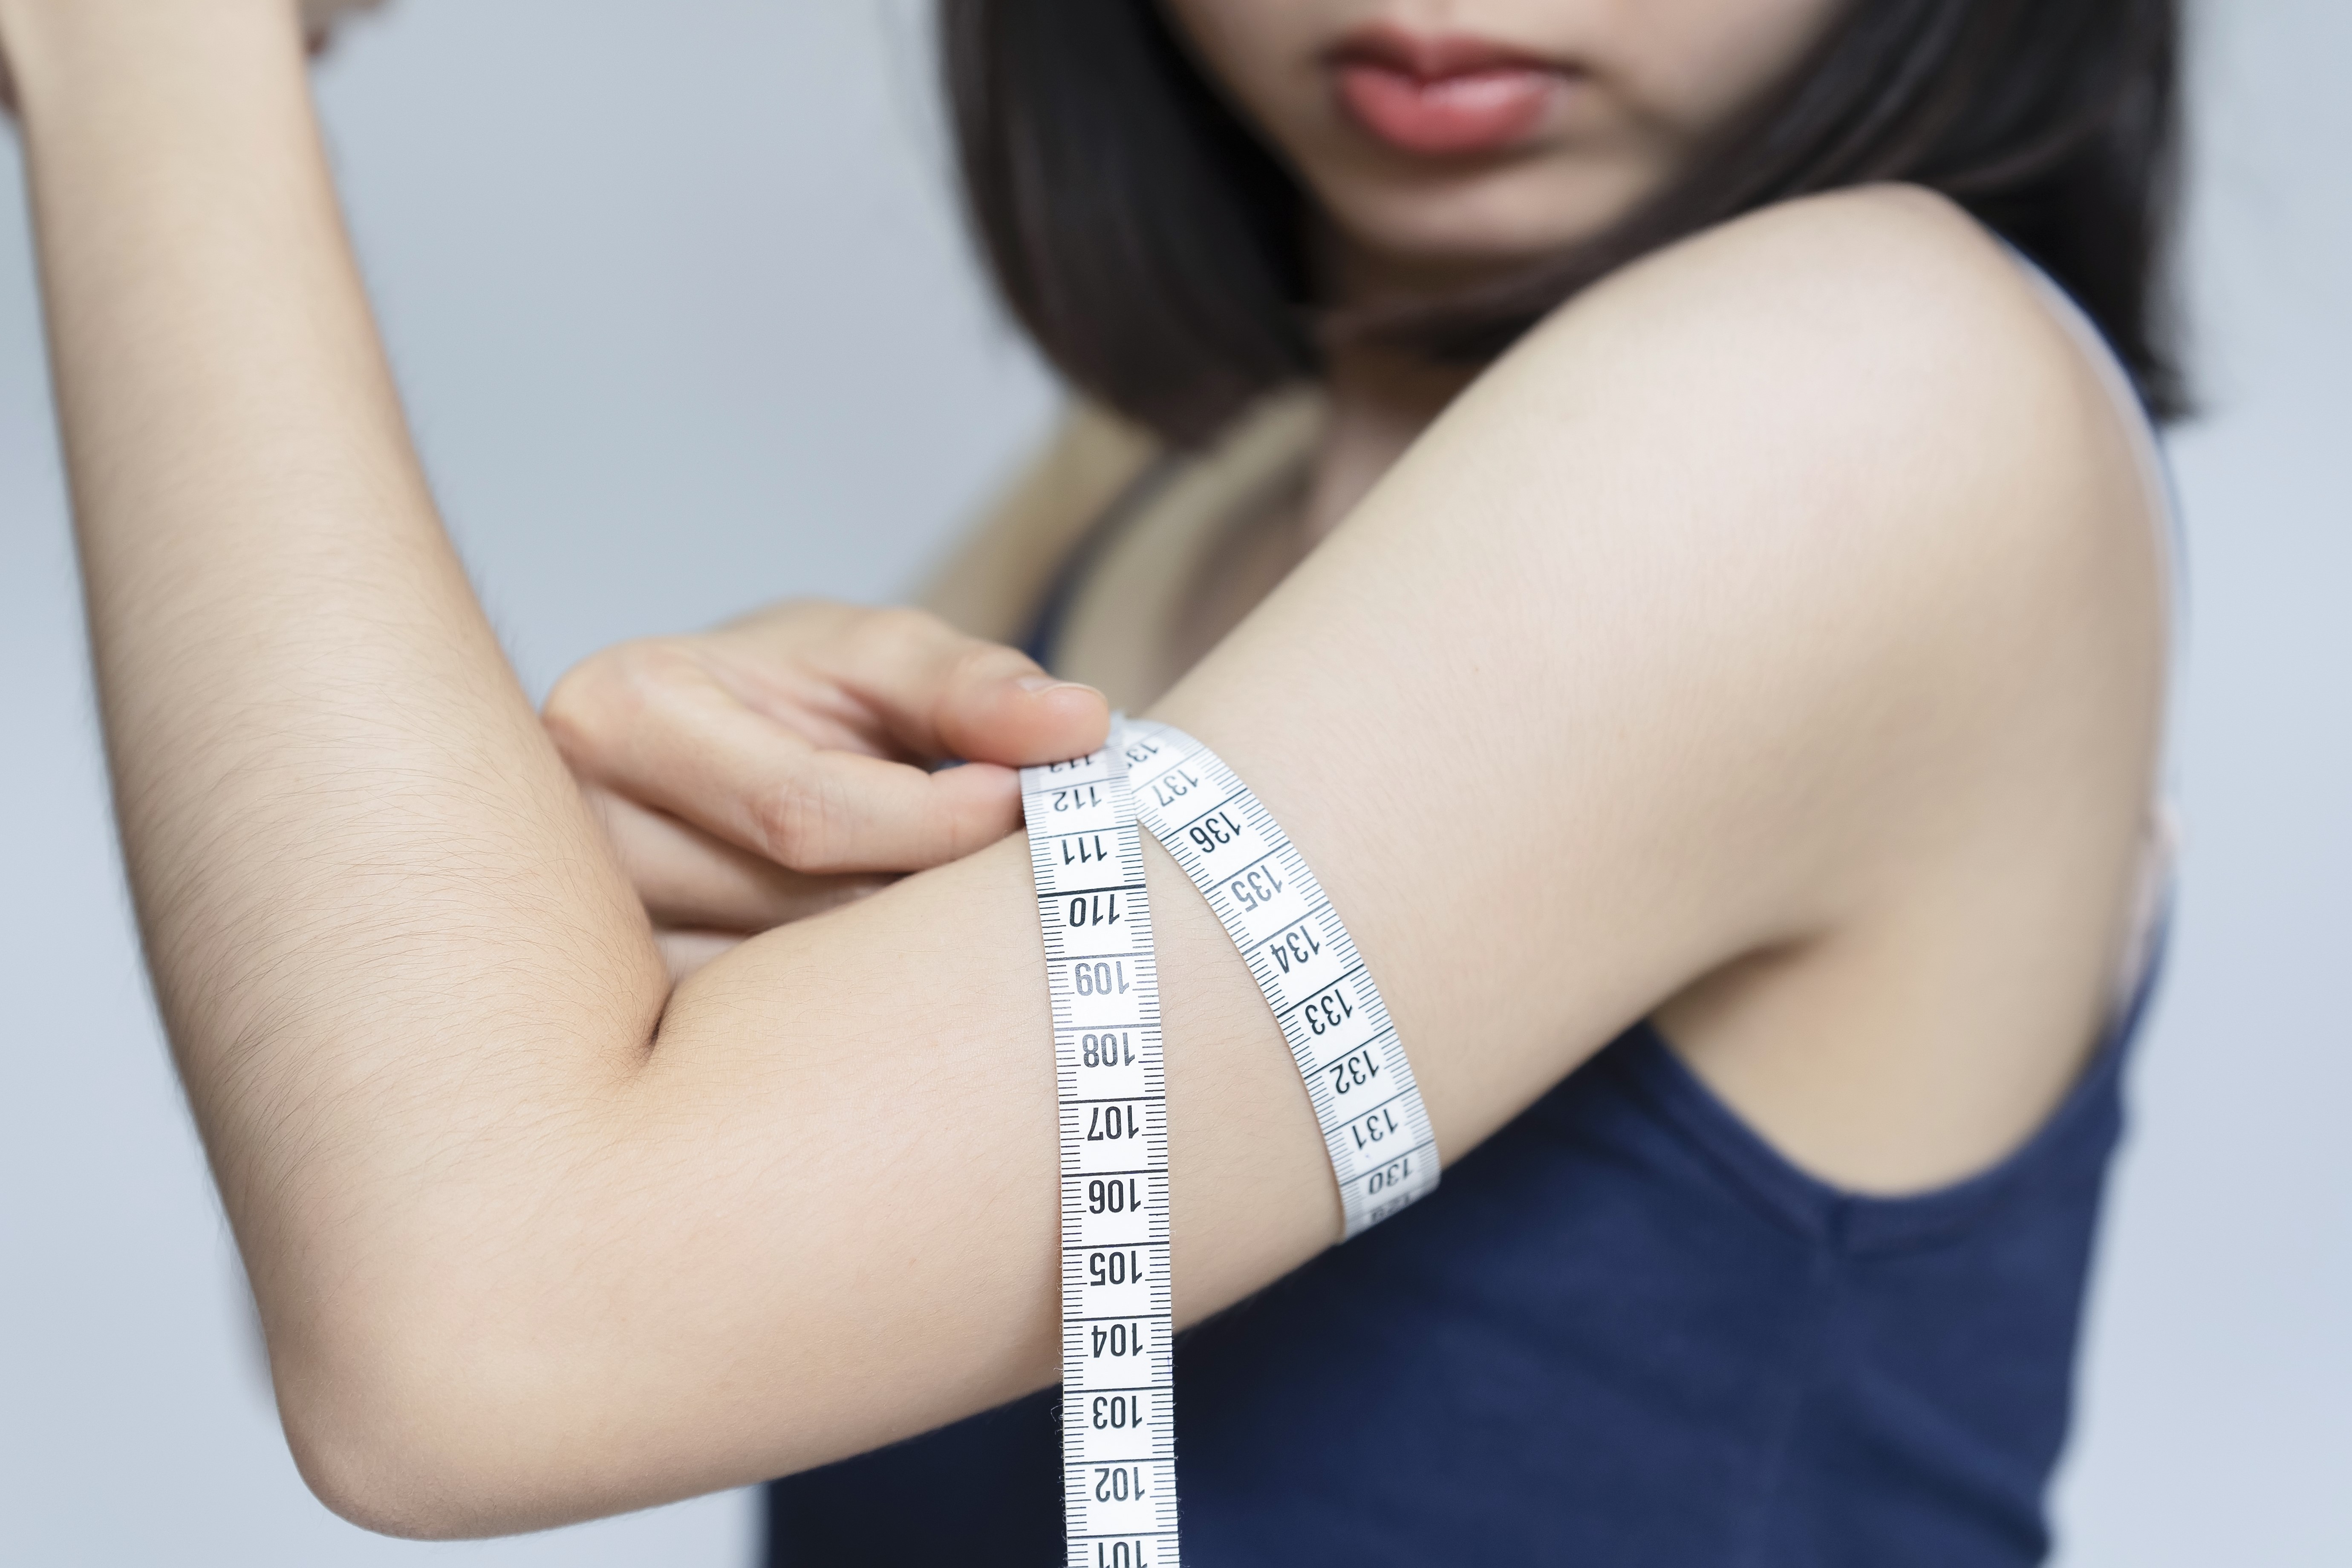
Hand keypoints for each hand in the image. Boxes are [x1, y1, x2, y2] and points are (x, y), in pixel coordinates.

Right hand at [543, 600, 1107, 976]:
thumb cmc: (799, 697)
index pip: (801, 810)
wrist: (707, 755)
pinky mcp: (619, 1024)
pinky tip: (892, 991)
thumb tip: (1079, 723)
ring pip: (783, 1001)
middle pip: (793, 915)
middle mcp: (579, 837)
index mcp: (624, 714)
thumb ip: (974, 688)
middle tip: (1016, 883)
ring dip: (894, 974)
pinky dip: (847, 1024)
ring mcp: (585, 949)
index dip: (936, 823)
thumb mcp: (881, 659)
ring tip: (947, 927)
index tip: (1029, 810)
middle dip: (923, 904)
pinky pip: (760, 1052)